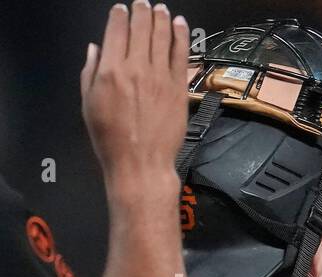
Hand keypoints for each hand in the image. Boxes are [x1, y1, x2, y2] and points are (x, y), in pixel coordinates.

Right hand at [81, 2, 189, 193]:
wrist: (141, 163)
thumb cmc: (110, 138)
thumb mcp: (88, 103)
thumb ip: (91, 71)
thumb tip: (96, 48)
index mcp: (110, 70)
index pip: (116, 32)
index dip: (120, 16)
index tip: (122, 9)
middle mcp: (136, 69)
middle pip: (141, 30)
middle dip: (142, 12)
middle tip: (144, 3)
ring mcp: (160, 77)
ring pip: (162, 38)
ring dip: (162, 19)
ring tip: (161, 9)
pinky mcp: (179, 88)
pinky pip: (181, 56)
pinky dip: (180, 37)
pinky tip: (179, 25)